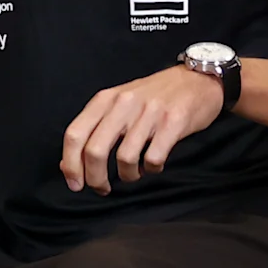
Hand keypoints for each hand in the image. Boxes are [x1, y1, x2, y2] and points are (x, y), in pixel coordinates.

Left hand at [59, 64, 224, 194]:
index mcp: (105, 99)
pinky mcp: (173, 122)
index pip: (75, 134)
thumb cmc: (155, 95)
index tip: (74, 184)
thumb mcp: (119, 103)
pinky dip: (151, 169)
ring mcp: (149, 112)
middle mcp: (124, 103)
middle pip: (95, 151)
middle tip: (102, 188)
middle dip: (95, 178)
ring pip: (125, 158)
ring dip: (127, 175)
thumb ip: (95, 127)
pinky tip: (153, 165)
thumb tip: (70, 163)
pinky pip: (153, 158)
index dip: (70, 164)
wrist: (198, 79)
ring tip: (133, 174)